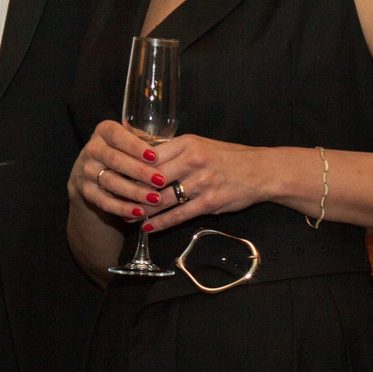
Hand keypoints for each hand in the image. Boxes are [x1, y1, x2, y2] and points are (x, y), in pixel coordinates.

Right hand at [71, 120, 159, 223]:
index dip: (135, 146)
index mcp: (104, 131)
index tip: (154, 156)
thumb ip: (146, 141)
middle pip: (115, 160)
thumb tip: (173, 147)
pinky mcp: (86, 191)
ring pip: (111, 183)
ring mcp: (86, 171)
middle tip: (161, 180)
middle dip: (140, 171)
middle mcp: (92, 149)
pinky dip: (123, 208)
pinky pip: (105, 202)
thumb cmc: (121, 151)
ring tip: (156, 199)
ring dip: (135, 192)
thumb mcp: (129, 140)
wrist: (91, 171)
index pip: (117, 135)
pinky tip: (140, 212)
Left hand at [109, 127, 273, 233]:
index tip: (113, 175)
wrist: (260, 171)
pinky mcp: (210, 202)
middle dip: (130, 190)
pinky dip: (161, 222)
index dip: (129, 167)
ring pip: (163, 198)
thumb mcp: (198, 145)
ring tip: (126, 216)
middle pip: (151, 178)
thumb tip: (141, 156)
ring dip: (142, 210)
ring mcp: (202, 182)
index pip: (148, 156)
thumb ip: (172, 151)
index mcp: (187, 143)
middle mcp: (193, 161)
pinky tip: (148, 227)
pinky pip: (179, 214)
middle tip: (112, 200)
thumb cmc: (226, 157)